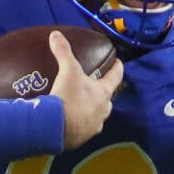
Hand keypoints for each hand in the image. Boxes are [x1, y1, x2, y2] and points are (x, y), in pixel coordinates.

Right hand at [50, 30, 123, 147]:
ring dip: (92, 110)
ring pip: (97, 116)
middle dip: (103, 93)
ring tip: (81, 105)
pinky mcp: (83, 138)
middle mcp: (103, 110)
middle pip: (107, 99)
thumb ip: (63, 52)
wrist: (56, 127)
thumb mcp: (67, 71)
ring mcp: (94, 126)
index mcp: (103, 93)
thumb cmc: (68, 97)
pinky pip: (84, 129)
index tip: (118, 62)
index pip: (115, 77)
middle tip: (94, 86)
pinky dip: (79, 124)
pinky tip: (70, 121)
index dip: (117, 68)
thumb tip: (56, 34)